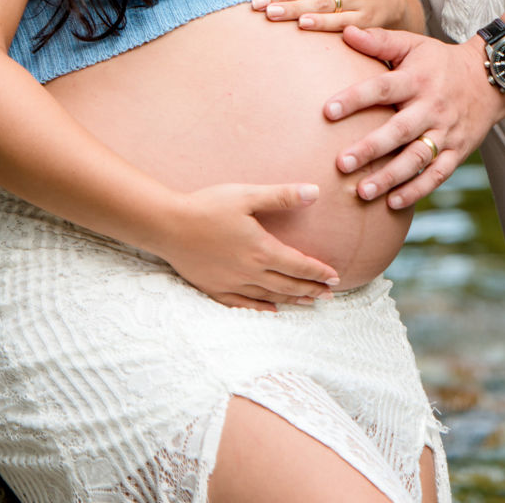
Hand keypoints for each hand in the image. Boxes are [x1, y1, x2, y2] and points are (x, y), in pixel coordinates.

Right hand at [162, 182, 340, 309]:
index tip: (335, 276)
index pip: (298, 265)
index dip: (318, 272)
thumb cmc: (208, 206)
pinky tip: (273, 311)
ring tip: (309, 302)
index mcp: (261, 250)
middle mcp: (250, 272)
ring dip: (293, 300)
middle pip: (288, 285)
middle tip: (329, 294)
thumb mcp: (247, 195)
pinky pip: (244, 305)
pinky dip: (262, 310)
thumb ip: (282, 196)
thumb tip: (315, 193)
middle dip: (311, 289)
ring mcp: (232, 284)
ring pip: (270, 297)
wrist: (168, 225)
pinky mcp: (215, 289)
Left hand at [324, 28, 504, 208]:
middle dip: (371, 148)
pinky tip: (392, 203)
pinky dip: (416, 190)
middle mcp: (431, 107)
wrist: (489, 79)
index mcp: (416, 80)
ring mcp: (446, 132)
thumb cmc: (440, 61)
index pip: (382, 88)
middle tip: (341, 163)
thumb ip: (379, 40)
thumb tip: (346, 31)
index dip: (355, 99)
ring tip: (363, 191)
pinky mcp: (457, 152)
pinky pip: (437, 175)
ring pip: (417, 158)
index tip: (327, 111)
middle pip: (399, 130)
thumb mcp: (413, 44)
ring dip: (391, 177)